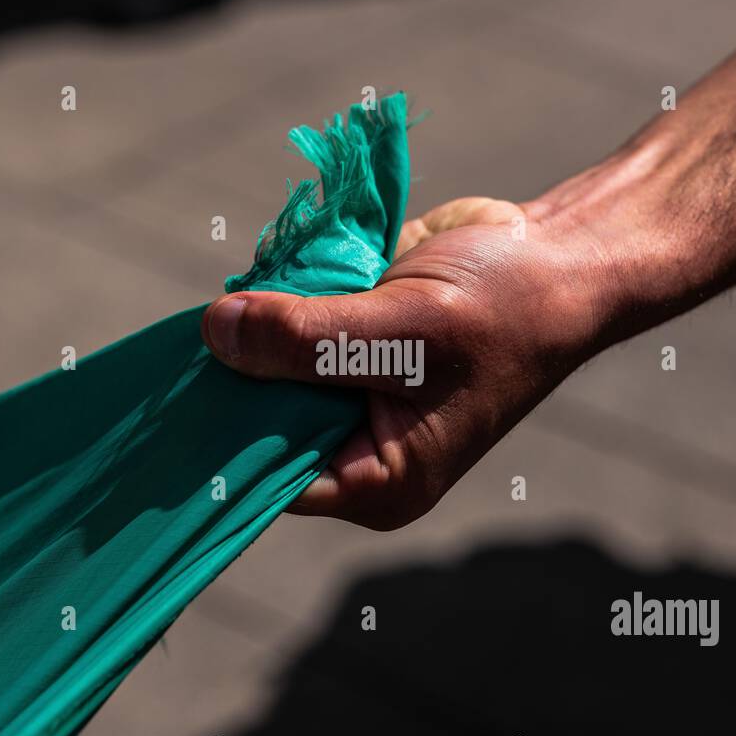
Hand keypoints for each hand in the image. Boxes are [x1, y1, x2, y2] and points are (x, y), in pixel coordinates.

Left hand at [201, 195, 621, 528]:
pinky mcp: (344, 343)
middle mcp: (356, 447)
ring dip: (258, 320)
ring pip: (265, 368)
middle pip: (258, 420)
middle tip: (213, 316)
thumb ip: (309, 338)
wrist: (553, 257)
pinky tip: (281, 268)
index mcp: (377, 478)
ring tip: (264, 282)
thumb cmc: (504, 310)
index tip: (182, 382)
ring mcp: (347, 393)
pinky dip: (277, 293)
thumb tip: (213, 332)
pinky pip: (286, 326)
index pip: (269, 474)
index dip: (223, 430)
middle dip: (238, 367)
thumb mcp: (406, 329)